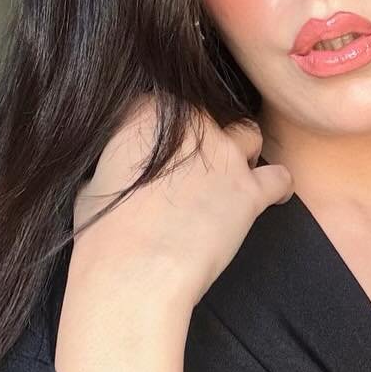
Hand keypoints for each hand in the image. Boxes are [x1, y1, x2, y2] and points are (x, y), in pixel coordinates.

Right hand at [72, 96, 292, 304]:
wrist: (134, 267)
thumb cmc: (103, 234)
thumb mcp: (91, 184)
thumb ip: (113, 165)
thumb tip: (114, 172)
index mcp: (146, 113)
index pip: (166, 104)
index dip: (169, 130)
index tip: (167, 153)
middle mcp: (190, 123)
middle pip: (210, 116)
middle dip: (207, 139)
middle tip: (197, 169)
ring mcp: (224, 154)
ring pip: (249, 135)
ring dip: (244, 154)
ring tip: (233, 178)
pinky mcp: (250, 189)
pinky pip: (279, 177)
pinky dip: (278, 187)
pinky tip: (273, 197)